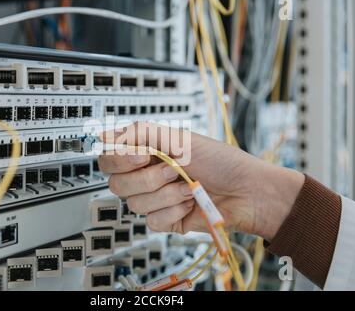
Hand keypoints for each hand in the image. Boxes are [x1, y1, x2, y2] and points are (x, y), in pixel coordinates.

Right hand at [99, 122, 304, 240]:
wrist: (246, 192)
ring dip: (167, 194)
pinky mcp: (165, 219)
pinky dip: (174, 210)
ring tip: (188, 187)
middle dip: (149, 178)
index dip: (120, 160)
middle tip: (173, 170)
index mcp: (147, 153)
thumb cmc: (221, 162)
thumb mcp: (180, 138)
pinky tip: (190, 204)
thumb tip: (108, 133)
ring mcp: (156, 199)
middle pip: (117, 184)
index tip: (143, 155)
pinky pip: (152, 220)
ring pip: (135, 204)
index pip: (110, 158)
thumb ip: (141, 132)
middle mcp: (147, 175)